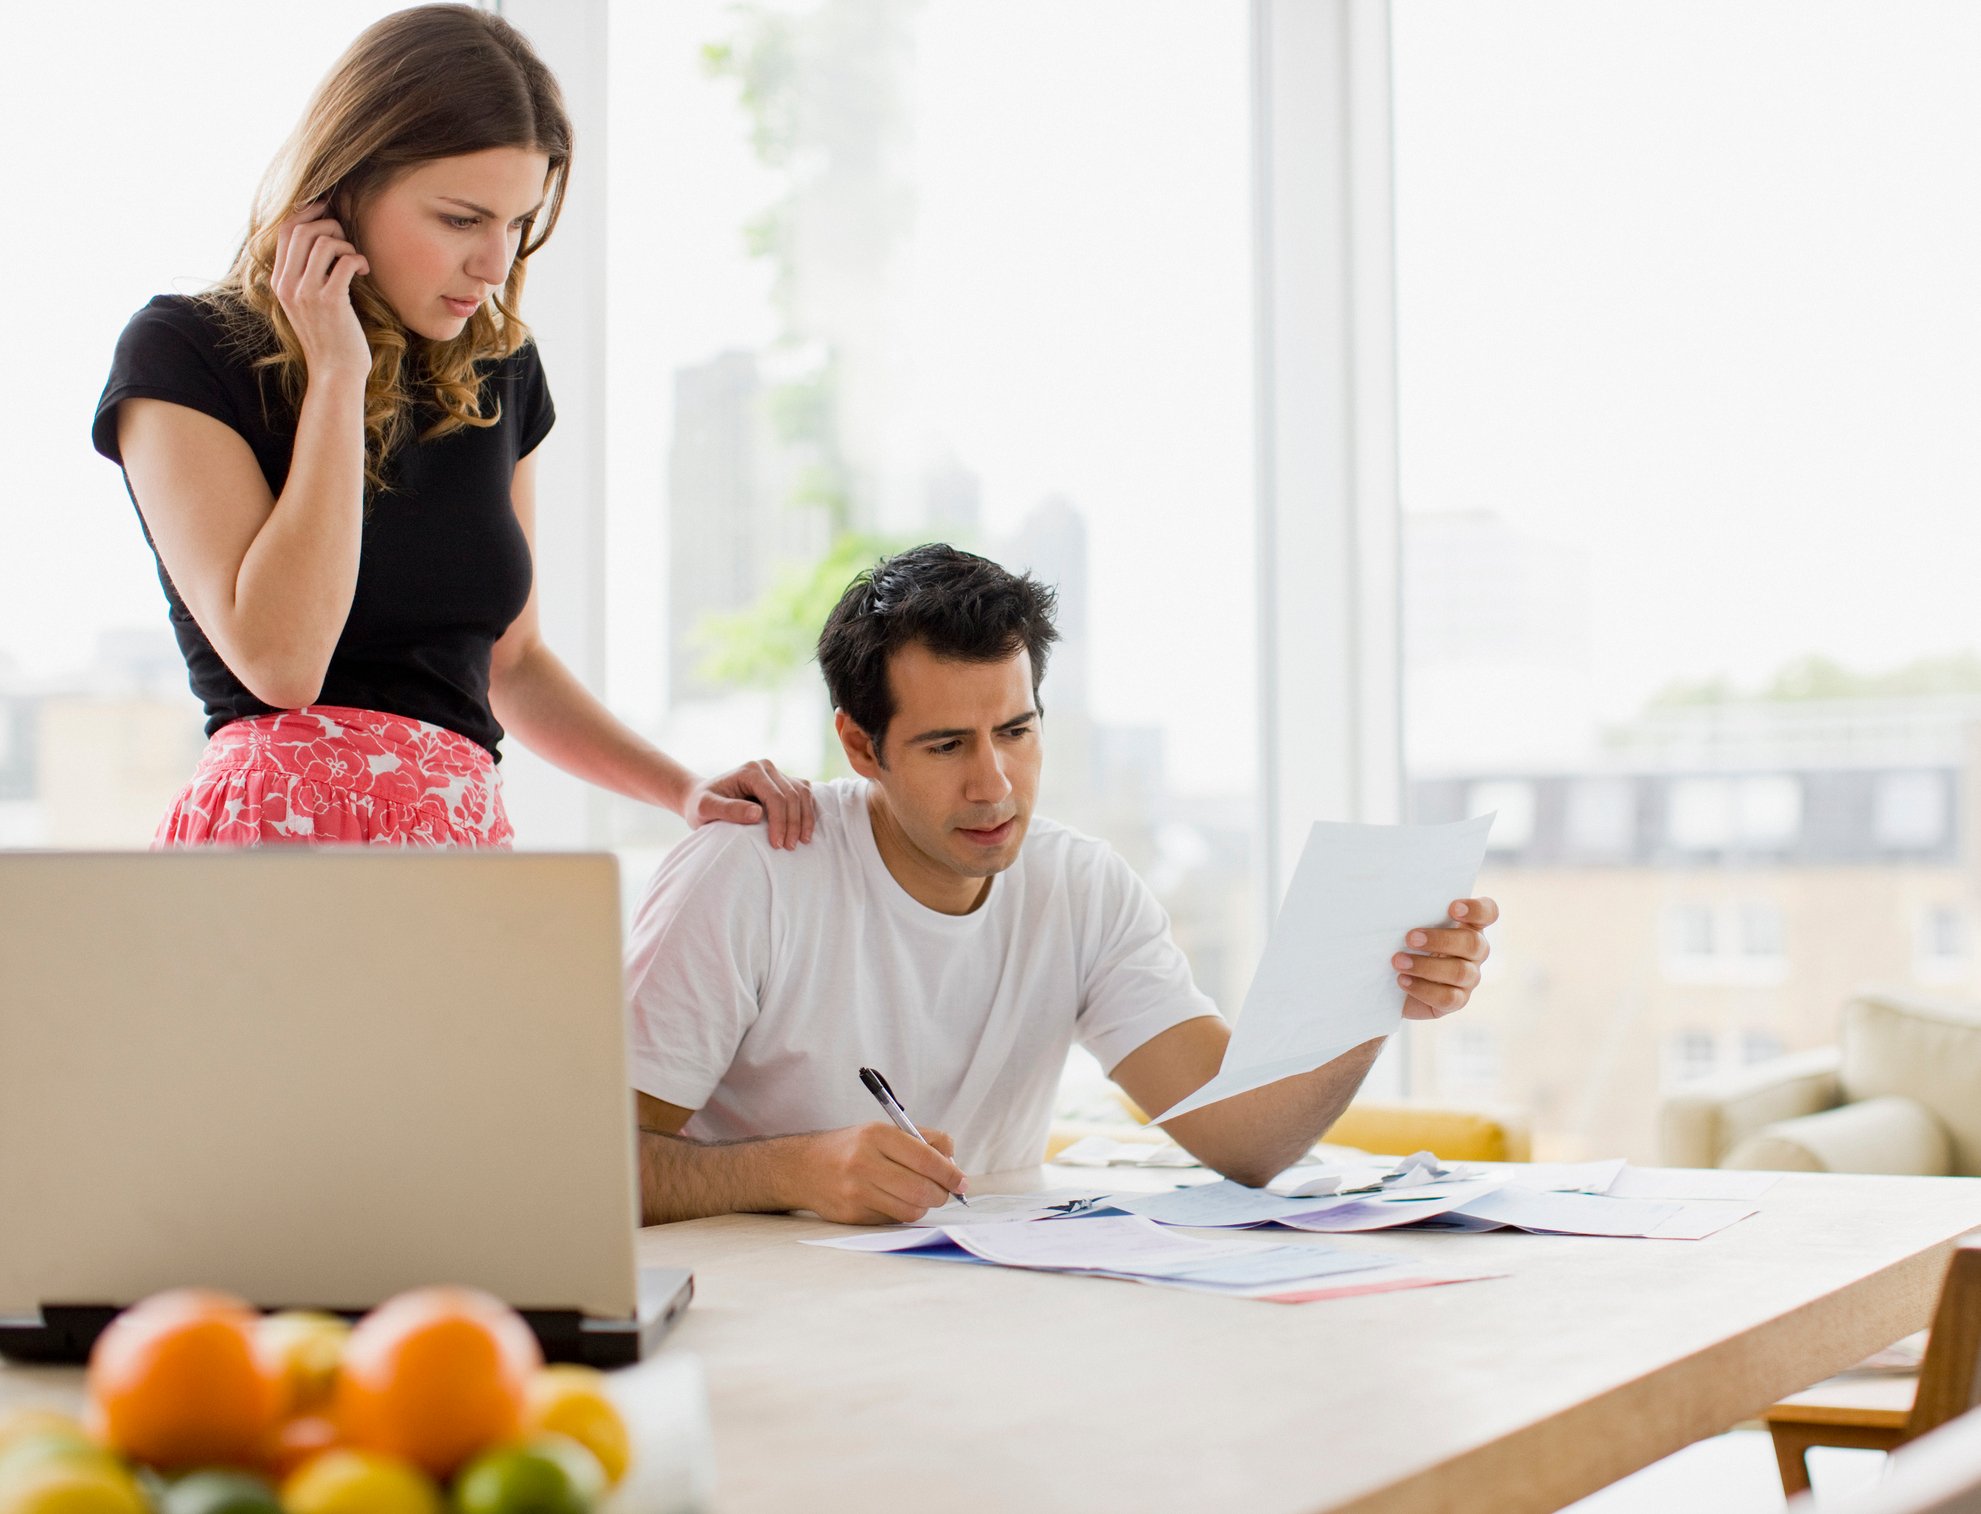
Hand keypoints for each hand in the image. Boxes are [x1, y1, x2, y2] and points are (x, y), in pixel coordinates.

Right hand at [270, 201, 371, 380]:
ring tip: (356, 260)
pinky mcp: (330, 301)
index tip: (328, 212)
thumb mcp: (308, 303)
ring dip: (346, 244)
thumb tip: (321, 238)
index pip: (284, 230)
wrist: (335, 372)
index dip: (308, 214)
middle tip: (347, 241)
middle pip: (301, 230)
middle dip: (329, 225)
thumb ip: (306, 274)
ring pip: (324, 242)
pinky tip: (363, 271)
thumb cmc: (329, 336)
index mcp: (279, 281)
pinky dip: (358, 259)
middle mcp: (288, 284)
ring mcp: (307, 293)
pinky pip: (345, 261)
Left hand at [683, 758, 815, 848]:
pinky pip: (804, 794)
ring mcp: (776, 773)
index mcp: (750, 770)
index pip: (775, 796)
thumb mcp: (705, 809)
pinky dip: (808, 811)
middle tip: (789, 848)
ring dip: (805, 818)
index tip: (777, 844)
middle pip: (792, 795)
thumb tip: (758, 813)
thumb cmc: (701, 805)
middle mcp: (766, 767)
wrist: (702, 798)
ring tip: (802, 842)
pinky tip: (805, 830)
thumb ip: (729, 810)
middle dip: (794, 823)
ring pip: (803, 793)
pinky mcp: (783, 781)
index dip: (780, 821)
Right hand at [790, 1122, 963, 1224]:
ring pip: (910, 1210)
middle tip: (945, 1192)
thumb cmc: (852, 1147)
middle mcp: (864, 1162)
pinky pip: (892, 1220)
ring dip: (924, 1206)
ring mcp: (855, 1191)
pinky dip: (901, 1212)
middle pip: (920, 1189)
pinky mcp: (851, 1215)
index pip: (925, 1157)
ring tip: (921, 1196)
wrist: (803, 1167)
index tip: (962, 1181)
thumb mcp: (882, 1131)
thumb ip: (922, 1140)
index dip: (949, 1173)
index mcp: (876, 1135)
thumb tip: (952, 1163)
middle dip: (941, 1194)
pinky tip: (894, 1201)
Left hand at [1394, 896, 1497, 1019]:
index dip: (1476, 909)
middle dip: (1440, 940)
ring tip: (1398, 961)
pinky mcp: (1457, 1001)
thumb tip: (1395, 902)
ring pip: (1460, 972)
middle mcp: (1474, 951)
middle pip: (1473, 943)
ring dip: (1426, 966)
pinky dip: (1423, 989)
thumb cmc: (1402, 944)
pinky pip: (1448, 998)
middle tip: (1410, 938)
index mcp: (1467, 925)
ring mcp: (1469, 977)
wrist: (1391, 984)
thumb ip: (1412, 914)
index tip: (1452, 908)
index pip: (1487, 912)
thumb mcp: (1406, 926)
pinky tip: (1403, 980)